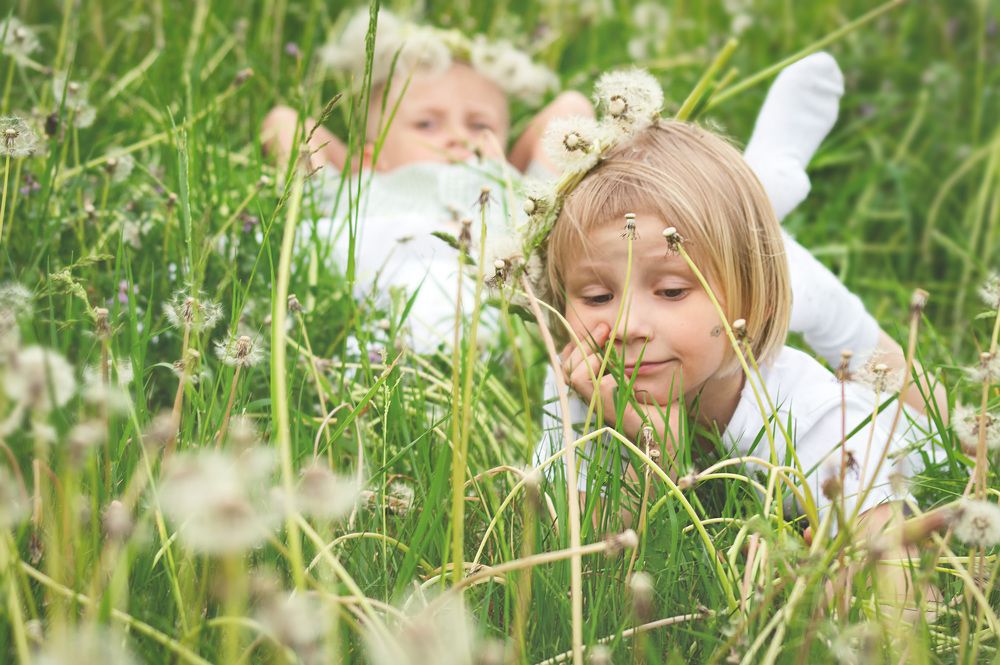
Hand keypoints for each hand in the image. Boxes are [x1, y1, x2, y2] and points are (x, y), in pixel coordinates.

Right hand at [558, 323, 672, 444]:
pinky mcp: (611, 410)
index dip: (578, 344)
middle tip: (605, 328)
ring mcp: (598, 405)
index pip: (569, 363)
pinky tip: (621, 371)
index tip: (602, 327)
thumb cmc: (658, 405)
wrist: (671, 435)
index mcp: (594, 389)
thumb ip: (623, 357)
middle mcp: (591, 398)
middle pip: (566, 367)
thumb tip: (615, 331)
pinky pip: (595, 385)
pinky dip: (603, 371)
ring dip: (589, 355)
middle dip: (583, 343)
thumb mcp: (638, 374)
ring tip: (609, 348)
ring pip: (574, 375)